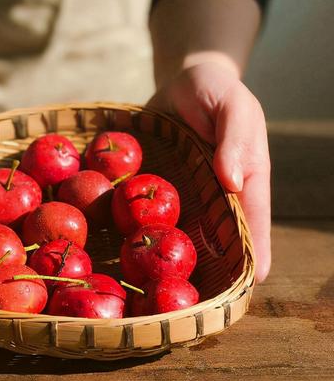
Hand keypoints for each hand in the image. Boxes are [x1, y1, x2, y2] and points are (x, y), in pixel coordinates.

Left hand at [147, 62, 270, 281]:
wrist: (183, 80)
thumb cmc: (216, 90)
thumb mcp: (233, 106)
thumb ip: (235, 140)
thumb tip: (230, 181)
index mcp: (245, 179)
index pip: (253, 224)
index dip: (252, 255)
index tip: (246, 288)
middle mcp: (216, 194)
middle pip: (219, 238)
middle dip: (212, 268)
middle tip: (197, 299)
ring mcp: (187, 193)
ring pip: (184, 232)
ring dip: (174, 255)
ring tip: (160, 288)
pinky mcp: (159, 186)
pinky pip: (151, 211)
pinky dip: (143, 229)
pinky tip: (128, 250)